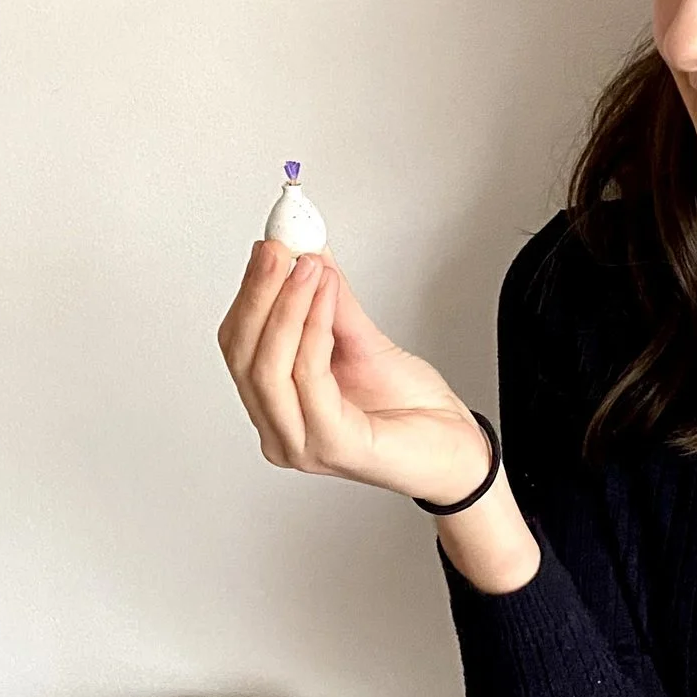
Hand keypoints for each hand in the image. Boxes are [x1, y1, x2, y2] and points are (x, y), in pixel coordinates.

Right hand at [217, 240, 493, 506]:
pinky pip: (308, 379)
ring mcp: (302, 444)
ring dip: (288, 308)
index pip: (239, 346)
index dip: (249, 293)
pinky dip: (313, 331)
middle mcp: (281, 431)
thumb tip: (308, 251)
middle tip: (281, 250)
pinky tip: (326, 300)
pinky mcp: (332, 446)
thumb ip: (330, 301)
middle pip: (244, 356)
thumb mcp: (362, 339)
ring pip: (269, 368)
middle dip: (260, 294)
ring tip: (310, 269)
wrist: (457, 448)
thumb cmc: (411, 409)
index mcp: (277, 407)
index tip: (270, 247)